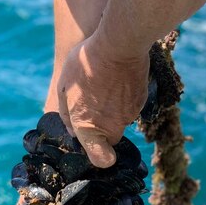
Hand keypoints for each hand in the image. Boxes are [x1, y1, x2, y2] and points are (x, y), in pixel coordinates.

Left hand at [56, 34, 149, 167]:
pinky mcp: (140, 102)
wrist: (119, 44)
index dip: (99, 156)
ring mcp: (128, 115)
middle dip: (101, 128)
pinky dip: (124, 98)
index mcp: (88, 126)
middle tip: (92, 104)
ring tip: (103, 85)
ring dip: (112, 110)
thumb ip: (67, 114)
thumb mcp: (64, 86)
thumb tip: (72, 130)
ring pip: (120, 121)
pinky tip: (116, 79)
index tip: (94, 146)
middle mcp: (111, 126)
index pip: (101, 160)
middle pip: (109, 138)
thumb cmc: (86, 64)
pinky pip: (130, 107)